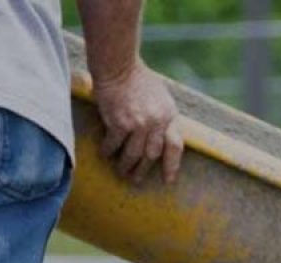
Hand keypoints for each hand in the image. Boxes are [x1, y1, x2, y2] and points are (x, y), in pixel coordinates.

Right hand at [95, 61, 183, 184]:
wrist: (118, 65)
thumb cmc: (138, 79)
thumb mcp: (161, 97)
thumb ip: (163, 117)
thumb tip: (161, 140)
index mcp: (169, 115)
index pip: (175, 146)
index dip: (172, 166)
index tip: (168, 180)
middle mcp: (156, 122)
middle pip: (152, 155)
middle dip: (144, 170)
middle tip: (136, 179)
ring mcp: (139, 123)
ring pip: (133, 155)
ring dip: (126, 166)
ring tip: (121, 172)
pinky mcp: (119, 123)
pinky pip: (114, 145)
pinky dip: (109, 151)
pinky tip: (105, 154)